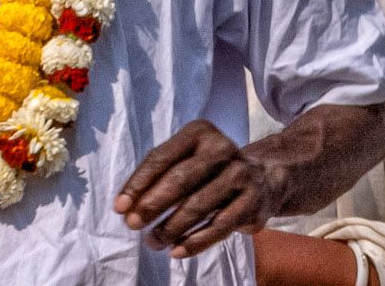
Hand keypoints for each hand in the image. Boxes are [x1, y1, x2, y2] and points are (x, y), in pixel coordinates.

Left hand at [115, 120, 284, 257]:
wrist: (265, 178)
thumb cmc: (211, 170)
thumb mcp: (189, 160)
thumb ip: (160, 176)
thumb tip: (126, 206)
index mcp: (199, 132)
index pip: (161, 157)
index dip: (138, 183)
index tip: (119, 207)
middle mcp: (221, 149)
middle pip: (179, 180)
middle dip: (152, 205)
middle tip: (133, 225)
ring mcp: (239, 175)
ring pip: (198, 206)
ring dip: (170, 228)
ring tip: (152, 241)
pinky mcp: (252, 202)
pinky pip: (219, 227)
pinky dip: (195, 242)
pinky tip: (177, 251)